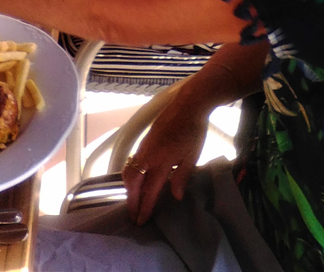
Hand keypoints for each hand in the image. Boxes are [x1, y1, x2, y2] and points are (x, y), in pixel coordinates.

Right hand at [123, 90, 209, 224]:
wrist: (189, 103)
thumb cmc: (194, 130)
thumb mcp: (193, 156)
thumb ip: (182, 176)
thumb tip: (175, 196)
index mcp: (162, 161)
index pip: (149, 190)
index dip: (144, 206)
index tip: (140, 220)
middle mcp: (149, 155)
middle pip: (132, 181)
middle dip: (131, 199)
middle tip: (133, 214)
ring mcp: (145, 146)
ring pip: (130, 170)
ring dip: (129, 187)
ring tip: (133, 199)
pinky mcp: (145, 140)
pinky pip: (133, 161)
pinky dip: (132, 174)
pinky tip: (139, 179)